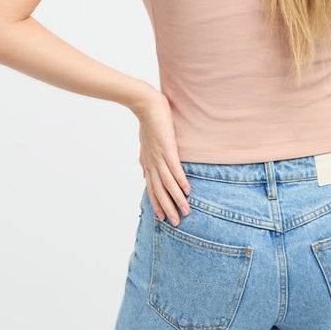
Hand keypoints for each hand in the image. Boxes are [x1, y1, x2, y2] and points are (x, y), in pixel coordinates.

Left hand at [134, 89, 190, 225]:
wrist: (146, 106)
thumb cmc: (147, 124)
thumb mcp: (144, 146)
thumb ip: (145, 161)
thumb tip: (144, 173)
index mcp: (147, 164)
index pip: (152, 189)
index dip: (157, 204)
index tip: (163, 218)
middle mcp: (152, 164)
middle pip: (160, 191)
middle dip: (168, 208)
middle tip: (176, 223)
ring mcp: (159, 157)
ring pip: (168, 183)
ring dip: (177, 199)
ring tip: (185, 211)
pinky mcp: (168, 149)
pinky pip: (175, 168)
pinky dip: (180, 181)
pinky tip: (187, 191)